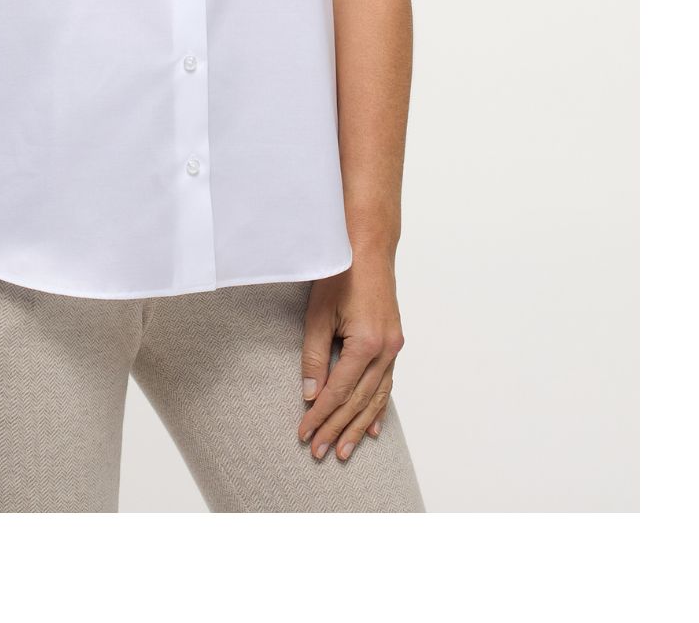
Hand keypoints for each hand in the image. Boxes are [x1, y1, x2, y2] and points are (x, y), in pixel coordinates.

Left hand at [298, 246, 405, 460]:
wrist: (368, 246)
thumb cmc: (341, 273)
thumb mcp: (318, 314)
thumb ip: (314, 356)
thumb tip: (310, 394)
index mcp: (367, 344)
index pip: (339, 391)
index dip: (320, 415)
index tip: (304, 433)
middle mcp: (386, 350)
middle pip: (359, 401)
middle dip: (338, 428)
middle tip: (320, 451)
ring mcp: (394, 347)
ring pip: (376, 397)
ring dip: (359, 425)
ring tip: (345, 450)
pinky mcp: (394, 342)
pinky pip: (387, 383)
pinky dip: (377, 407)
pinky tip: (372, 427)